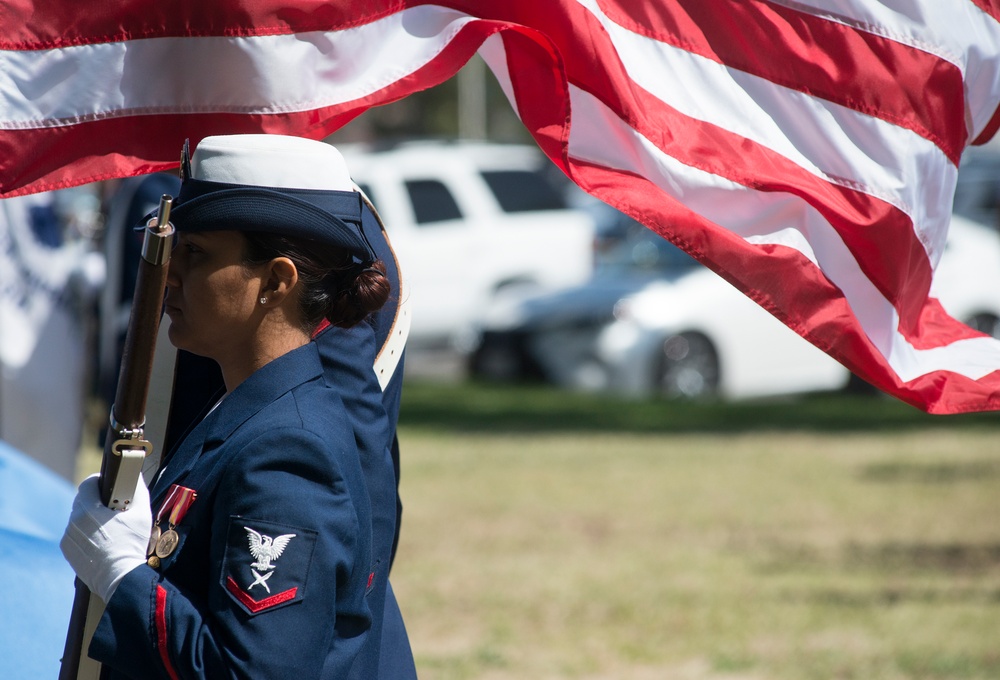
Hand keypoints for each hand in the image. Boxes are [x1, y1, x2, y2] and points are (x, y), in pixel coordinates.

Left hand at [60, 473, 151, 601]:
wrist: (119, 577)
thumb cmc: (132, 544)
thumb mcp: (142, 514)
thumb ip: (138, 491)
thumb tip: (136, 477)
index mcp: (89, 508)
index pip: (88, 483)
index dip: (99, 481)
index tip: (109, 485)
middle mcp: (74, 520)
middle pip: (82, 500)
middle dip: (95, 500)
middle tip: (112, 508)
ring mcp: (68, 536)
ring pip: (77, 518)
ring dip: (89, 518)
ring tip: (107, 527)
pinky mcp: (67, 549)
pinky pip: (74, 534)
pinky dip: (84, 533)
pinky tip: (99, 541)